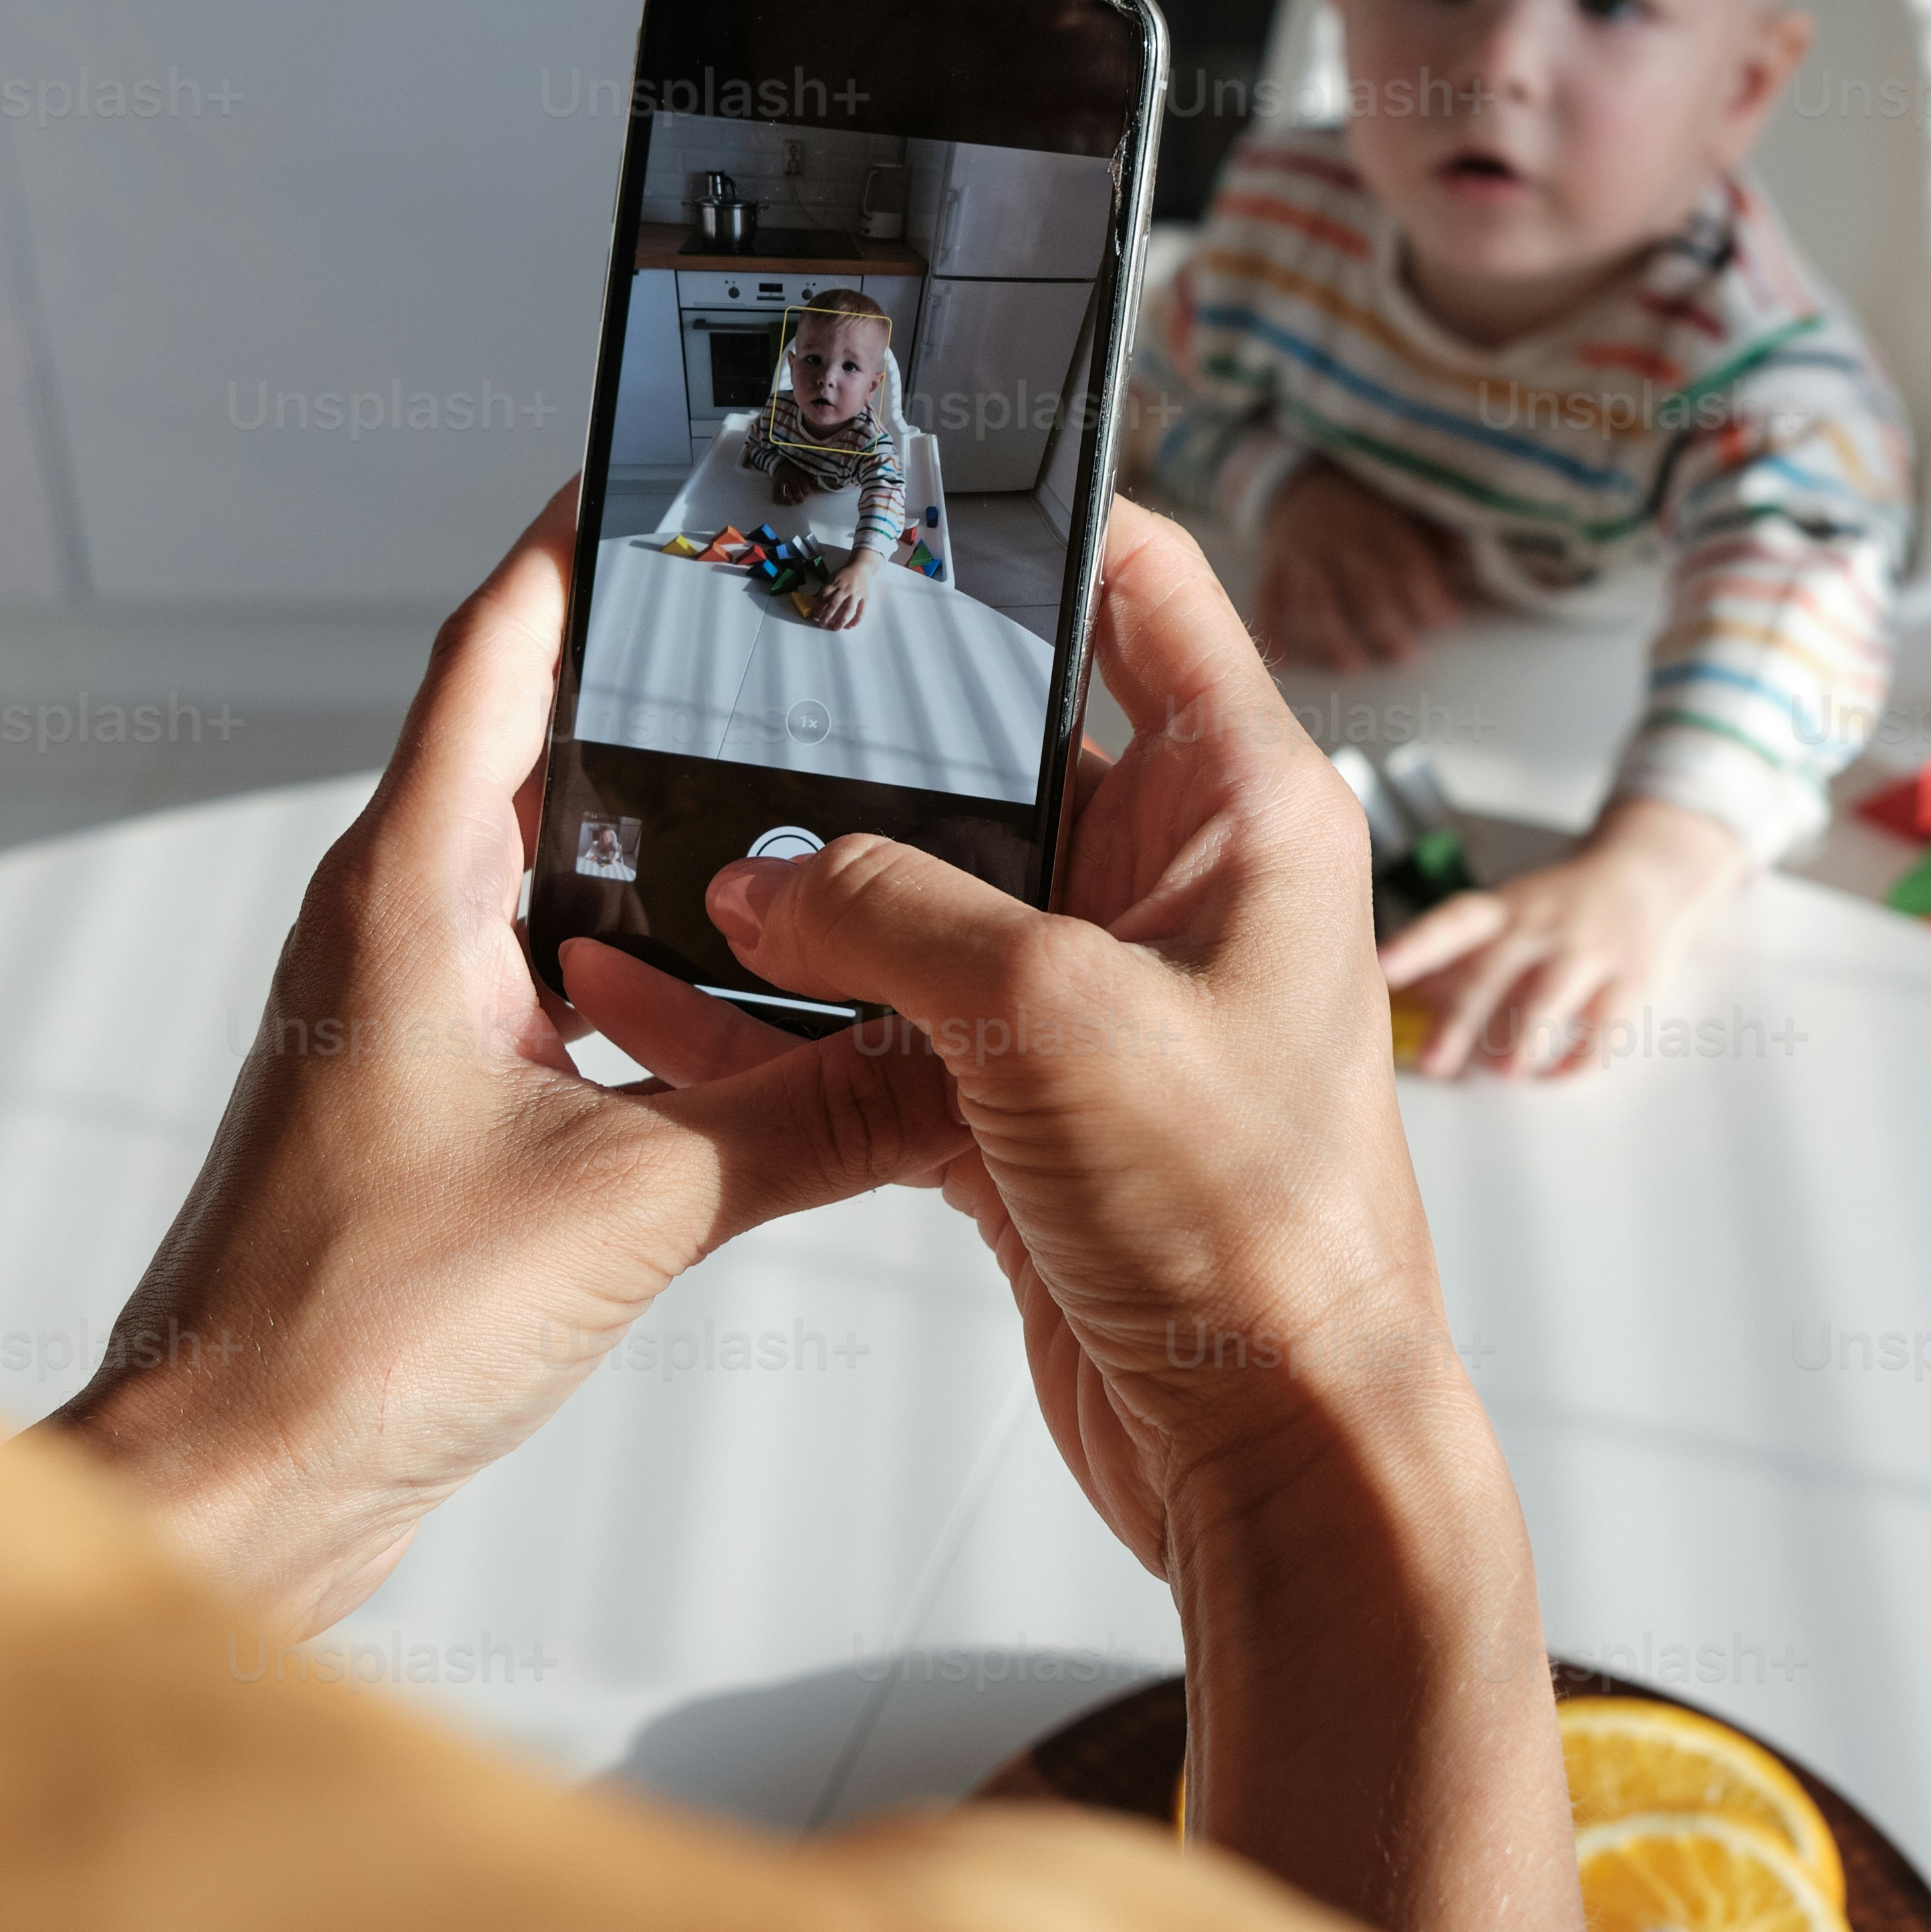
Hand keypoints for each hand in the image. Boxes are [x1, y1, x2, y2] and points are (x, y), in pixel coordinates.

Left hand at [48, 492, 963, 1631]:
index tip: (633, 468)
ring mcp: (403, 1020)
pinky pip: (548, 991)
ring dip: (652, 847)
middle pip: (528, 751)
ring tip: (792, 807)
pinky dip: (642, 974)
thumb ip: (811, 1117)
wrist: (237, 1488)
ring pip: (543, 880)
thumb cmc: (351, 1335)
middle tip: (768, 632)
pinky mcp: (430, 1110)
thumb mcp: (634, 1205)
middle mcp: (391, 932)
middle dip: (645, 690)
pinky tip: (741, 1006)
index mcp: (406, 894)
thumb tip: (955, 1058)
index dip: (566, 548)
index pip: (492, 654)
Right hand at [571, 501, 1596, 1931]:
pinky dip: (789, 1016)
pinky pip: (887, 1026)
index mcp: (1245, 808)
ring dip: (796, 886)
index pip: (1147, 589)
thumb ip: (888, 912)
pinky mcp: (1030, 1108)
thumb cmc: (1250, 1229)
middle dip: (862, 729)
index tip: (915, 477)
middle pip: (1005, 748)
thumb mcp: (1052, 1018)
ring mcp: (1099, 999)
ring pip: (923, 896)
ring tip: (650, 841)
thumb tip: (755, 876)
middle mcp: (1177, 885)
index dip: (1041, 518)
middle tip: (719, 673)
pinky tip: (668, 998)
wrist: (1280, 1454)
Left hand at [810, 551, 875, 630]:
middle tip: (822, 624)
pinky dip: (856, 620)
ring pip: (848, 609)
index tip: (814, 615)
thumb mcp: (833, 578)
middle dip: (827, 615)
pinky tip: (850, 626)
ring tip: (836, 628)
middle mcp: (845, 589)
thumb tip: (814, 599)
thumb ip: (825, 589)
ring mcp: (856, 594)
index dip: (818, 606)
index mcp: (835, 583)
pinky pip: (861, 611)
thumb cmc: (846, 574)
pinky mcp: (865, 598)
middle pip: (835, 604)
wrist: (862, 567)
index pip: (824, 596)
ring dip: (842, 620)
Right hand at [1255, 455, 1464, 669]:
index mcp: (1380, 523)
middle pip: (1361, 583)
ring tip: (1350, 667)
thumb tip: (1469, 555)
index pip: (1405, 559)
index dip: (1426, 590)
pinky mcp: (1275, 565)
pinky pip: (1268, 597)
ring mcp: (1304, 555)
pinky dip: (1272, 629)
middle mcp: (1340, 539)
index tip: (1444, 620)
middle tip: (1404, 657)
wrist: (1303, 481)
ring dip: (1331, 633)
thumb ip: (1435, 533)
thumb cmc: (1366, 504)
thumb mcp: (1404, 505)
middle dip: (1383, 621)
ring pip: (1315, 596)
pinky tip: (1283, 660)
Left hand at [1379, 794, 1749, 1081]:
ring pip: (1547, 1004)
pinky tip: (1553, 1075)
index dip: (1417, 944)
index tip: (1381, 967)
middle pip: (1493, 972)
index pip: (1454, 921)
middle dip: (1460, 1022)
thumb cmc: (1561, 904)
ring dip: (1518, 1046)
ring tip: (1501, 1071)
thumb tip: (1408, 997)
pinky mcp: (1631, 979)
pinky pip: (1601, 1032)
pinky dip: (1574, 1063)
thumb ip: (1461, 953)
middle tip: (1434, 1063)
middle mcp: (1543, 925)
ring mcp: (1589, 950)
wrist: (1647, 873)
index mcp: (1506, 907)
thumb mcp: (1510, 911)